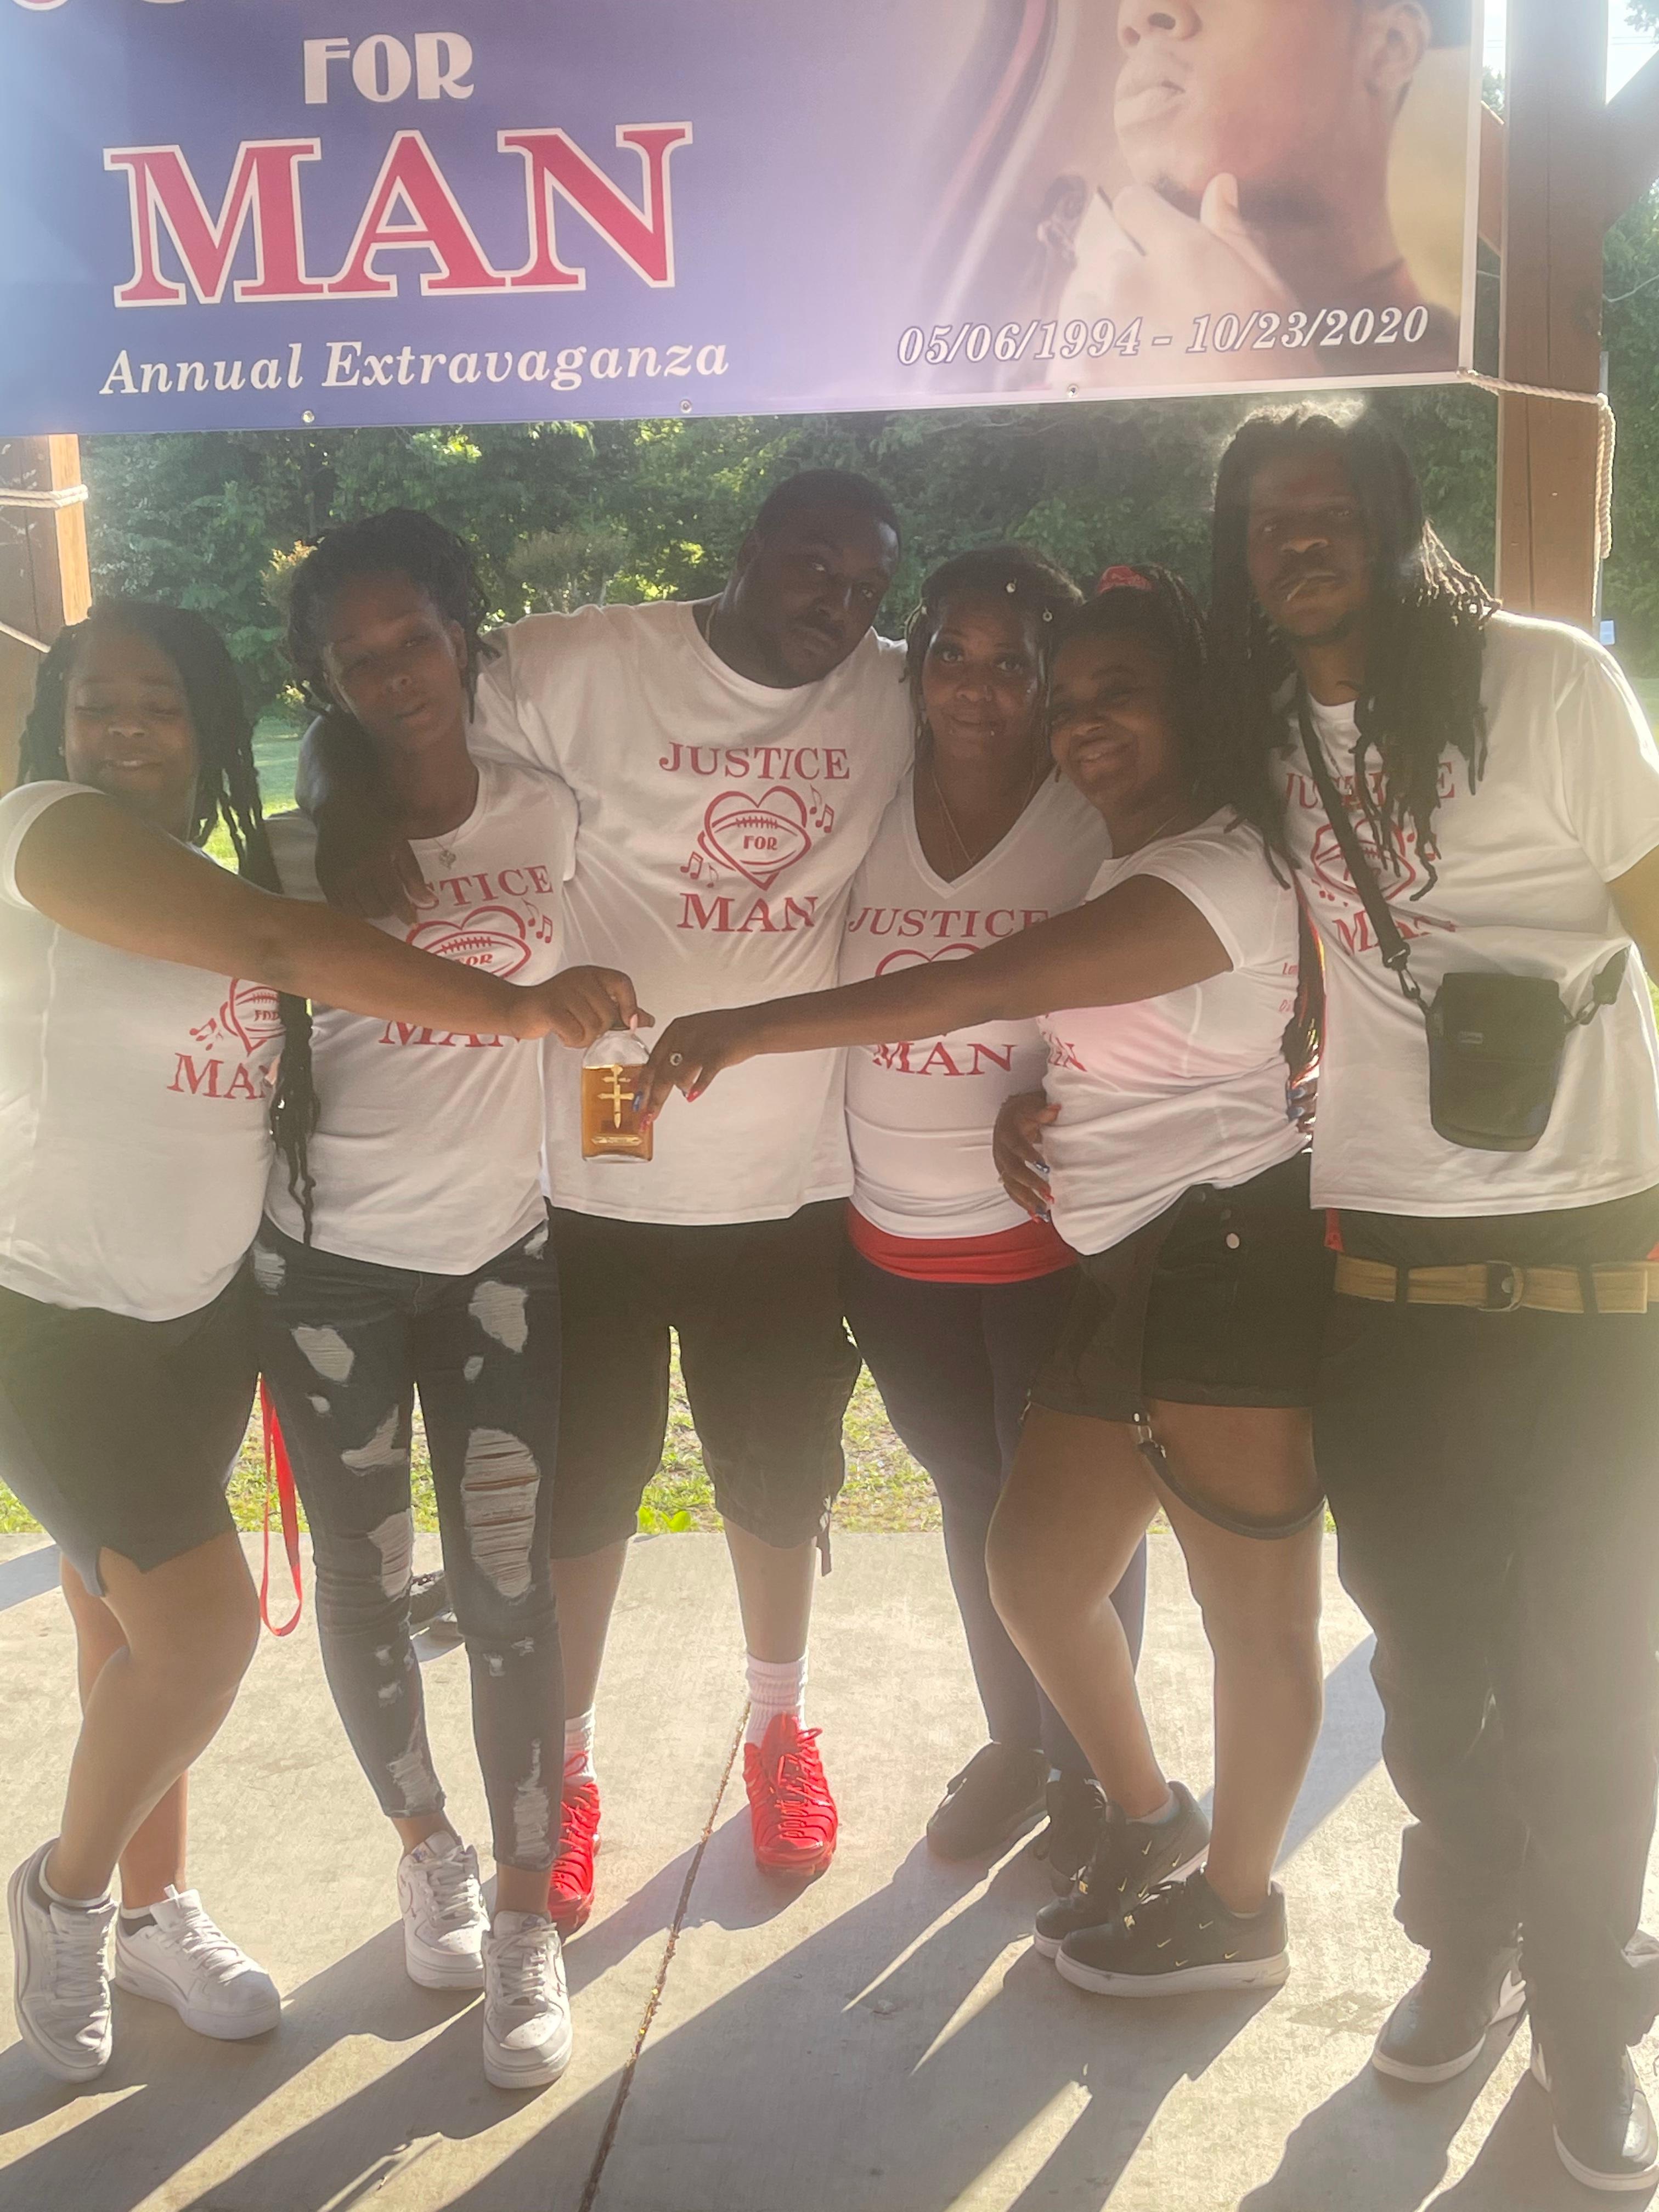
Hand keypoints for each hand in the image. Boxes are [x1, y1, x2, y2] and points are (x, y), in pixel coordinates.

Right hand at [314, 797, 425, 923]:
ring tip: (380, 903)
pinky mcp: (322, 877)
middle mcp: (352, 871)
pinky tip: (361, 901)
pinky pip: (337, 905)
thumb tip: (428, 903)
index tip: (413, 921)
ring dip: (372, 911)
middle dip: (389, 910)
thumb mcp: (401, 845)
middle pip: (375, 907)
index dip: (405, 912)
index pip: (393, 897)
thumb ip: (413, 875)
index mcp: (375, 860)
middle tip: (396, 905)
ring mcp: (334, 875)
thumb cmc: (378, 823)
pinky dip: (352, 908)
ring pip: (356, 910)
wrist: (342, 807)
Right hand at [520, 966, 647, 1047]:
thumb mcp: (590, 1003)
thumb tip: (647, 1019)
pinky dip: (571, 1040)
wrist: (519, 1008)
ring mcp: (564, 991)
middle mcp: (580, 978)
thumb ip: (619, 1010)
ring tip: (569, 1030)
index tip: (629, 1023)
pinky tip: (561, 1033)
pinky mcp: (550, 1007)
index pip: (622, 982)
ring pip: (593, 1027)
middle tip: (582, 1028)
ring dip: (583, 1038)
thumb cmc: (557, 1007)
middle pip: (608, 1014)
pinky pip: (575, 1033)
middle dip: (598, 1031)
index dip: (630, 1004)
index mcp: (592, 975)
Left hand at [636, 1007, 766, 1120]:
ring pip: (678, 1076)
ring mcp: (701, 1045)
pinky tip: (692, 1096)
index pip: (652, 1060)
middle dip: (653, 1097)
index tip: (639, 1099)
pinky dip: (697, 1087)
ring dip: (676, 1090)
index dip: (643, 1083)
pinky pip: (703, 1075)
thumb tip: (663, 1076)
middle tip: (648, 1114)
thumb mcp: (692, 1032)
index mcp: (676, 1029)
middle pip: (662, 1072)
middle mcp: (685, 1036)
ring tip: (678, 1097)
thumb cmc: (724, 1031)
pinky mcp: (718, 1054)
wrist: (752, 1025)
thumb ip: (675, 1051)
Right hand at [992, 1090, 1057, 1219]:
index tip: (1045, 1167)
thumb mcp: (1032, 1105)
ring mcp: (1002, 1164)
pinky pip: (1012, 1190)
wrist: (1008, 1116)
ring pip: (1010, 1184)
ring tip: (1043, 1211)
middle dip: (1030, 1183)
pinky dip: (1023, 1204)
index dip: (1029, 1156)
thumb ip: (1043, 1111)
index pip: (1017, 1146)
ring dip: (1026, 1199)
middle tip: (1048, 1194)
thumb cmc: (1023, 1111)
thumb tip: (1055, 1109)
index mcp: (1007, 1132)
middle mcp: (1001, 1150)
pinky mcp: (1005, 1174)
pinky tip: (1035, 1215)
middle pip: (1013, 1170)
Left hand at [1067, 174, 1295, 385]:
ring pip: (1088, 307)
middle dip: (1135, 283)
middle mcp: (1132, 281)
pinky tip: (1118, 383)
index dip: (1143, 218)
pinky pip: (1071, 357)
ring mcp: (1104, 331)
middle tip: (1170, 320)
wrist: (1242, 435)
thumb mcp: (1268, 292)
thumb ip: (1234, 236)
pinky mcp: (1086, 376)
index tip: (1155, 236)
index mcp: (1179, 250)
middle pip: (1114, 261)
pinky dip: (1087, 367)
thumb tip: (1218, 185)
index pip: (1132, 203)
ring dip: (1108, 323)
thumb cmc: (1273, 364)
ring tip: (1144, 357)